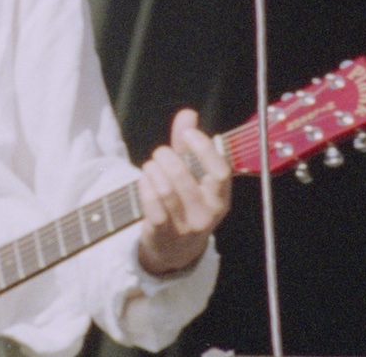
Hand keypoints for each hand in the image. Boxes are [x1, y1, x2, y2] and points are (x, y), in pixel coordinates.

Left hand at [134, 108, 230, 275]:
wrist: (176, 250)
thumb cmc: (187, 203)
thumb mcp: (193, 176)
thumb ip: (188, 145)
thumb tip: (188, 114)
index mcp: (221, 198)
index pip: (220, 171)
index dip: (204, 149)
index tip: (188, 134)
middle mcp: (207, 214)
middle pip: (184, 177)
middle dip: (167, 157)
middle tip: (160, 152)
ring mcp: (185, 226)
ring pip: (166, 190)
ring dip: (153, 170)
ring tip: (150, 165)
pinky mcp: (163, 234)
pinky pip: (152, 205)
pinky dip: (145, 186)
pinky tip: (144, 179)